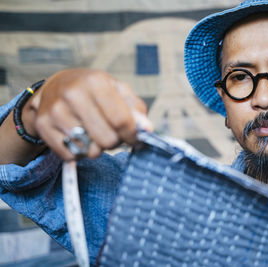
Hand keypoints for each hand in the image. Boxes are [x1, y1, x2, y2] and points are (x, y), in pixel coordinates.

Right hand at [24, 69, 152, 160]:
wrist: (55, 87)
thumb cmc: (94, 91)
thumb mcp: (118, 91)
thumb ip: (136, 109)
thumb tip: (146, 129)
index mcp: (95, 82)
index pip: (121, 121)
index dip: (132, 135)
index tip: (134, 138)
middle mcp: (73, 94)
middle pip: (107, 140)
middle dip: (114, 141)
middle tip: (111, 133)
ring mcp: (55, 111)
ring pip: (89, 151)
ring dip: (97, 147)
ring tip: (94, 133)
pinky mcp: (43, 126)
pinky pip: (71, 156)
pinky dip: (80, 152)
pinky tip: (79, 137)